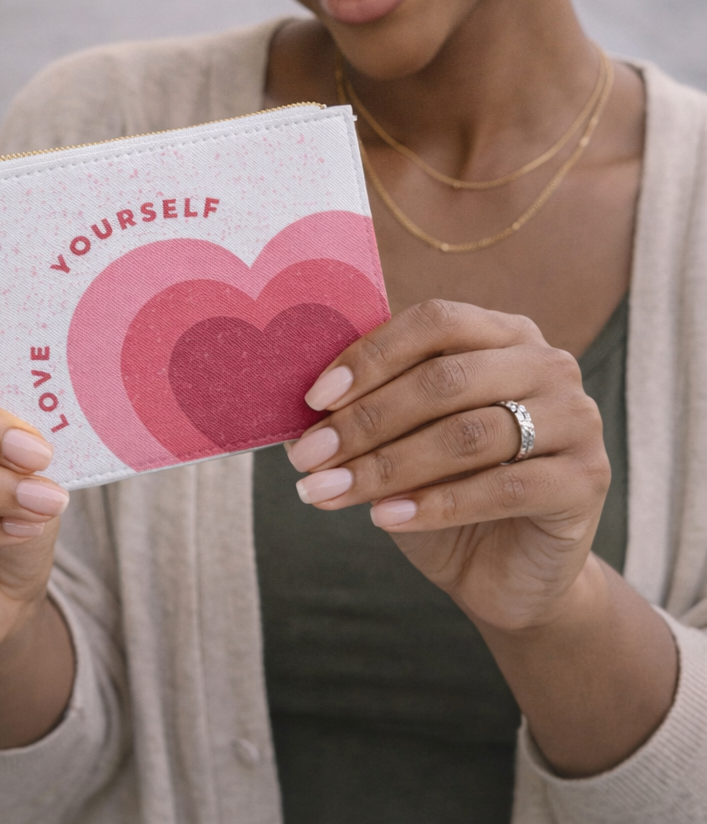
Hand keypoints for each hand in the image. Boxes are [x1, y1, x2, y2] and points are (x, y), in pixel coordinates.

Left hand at [287, 299, 610, 633]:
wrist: (510, 573)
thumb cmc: (447, 490)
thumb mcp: (407, 438)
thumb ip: (376, 405)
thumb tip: (309, 402)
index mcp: (504, 332)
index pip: (434, 323)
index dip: (371, 356)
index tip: (313, 399)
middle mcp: (548, 362)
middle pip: (445, 378)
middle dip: (366, 420)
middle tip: (308, 456)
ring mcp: (577, 417)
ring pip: (468, 434)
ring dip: (387, 466)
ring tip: (330, 491)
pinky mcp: (588, 479)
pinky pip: (502, 488)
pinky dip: (434, 504)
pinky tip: (385, 517)